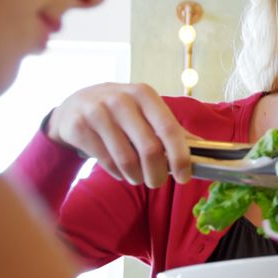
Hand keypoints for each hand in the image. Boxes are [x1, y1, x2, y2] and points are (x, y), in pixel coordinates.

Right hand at [46, 83, 195, 186]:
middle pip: (150, 149)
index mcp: (144, 94)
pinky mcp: (79, 127)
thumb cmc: (120, 111)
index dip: (180, 157)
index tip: (184, 177)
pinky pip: (106, 162)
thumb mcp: (145, 111)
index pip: (169, 129)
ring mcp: (98, 112)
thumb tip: (203, 147)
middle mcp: (121, 99)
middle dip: (157, 174)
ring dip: (136, 176)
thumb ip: (171, 128)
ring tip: (138, 178)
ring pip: (126, 159)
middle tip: (157, 182)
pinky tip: (120, 171)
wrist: (74, 105)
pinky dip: (117, 173)